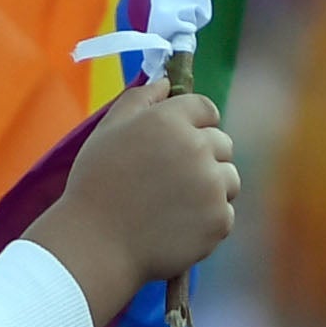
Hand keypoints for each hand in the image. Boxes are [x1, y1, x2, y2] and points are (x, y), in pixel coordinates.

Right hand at [24, 79, 239, 325]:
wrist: (96, 244)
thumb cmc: (96, 184)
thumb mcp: (108, 131)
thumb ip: (140, 99)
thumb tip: (167, 82)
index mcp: (170, 121)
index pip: (206, 108)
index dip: (195, 123)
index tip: (180, 141)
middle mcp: (198, 148)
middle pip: (223, 144)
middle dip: (205, 156)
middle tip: (172, 179)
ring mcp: (212, 186)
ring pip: (229, 179)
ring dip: (211, 188)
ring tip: (176, 204)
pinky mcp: (219, 220)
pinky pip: (225, 213)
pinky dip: (208, 220)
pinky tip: (179, 225)